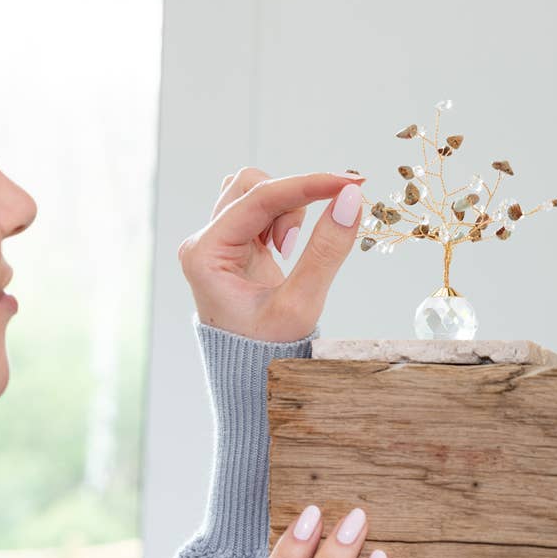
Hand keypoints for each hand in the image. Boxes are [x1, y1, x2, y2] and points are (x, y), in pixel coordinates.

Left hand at [178, 168, 366, 341]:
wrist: (252, 375)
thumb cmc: (268, 350)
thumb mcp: (301, 305)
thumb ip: (326, 251)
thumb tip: (352, 198)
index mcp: (204, 254)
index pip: (258, 197)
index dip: (308, 184)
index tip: (351, 182)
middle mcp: (204, 241)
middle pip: (251, 185)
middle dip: (290, 202)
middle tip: (303, 243)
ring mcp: (216, 240)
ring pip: (256, 192)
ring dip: (285, 211)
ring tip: (290, 254)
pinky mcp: (234, 244)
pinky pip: (261, 209)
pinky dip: (283, 219)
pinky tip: (286, 252)